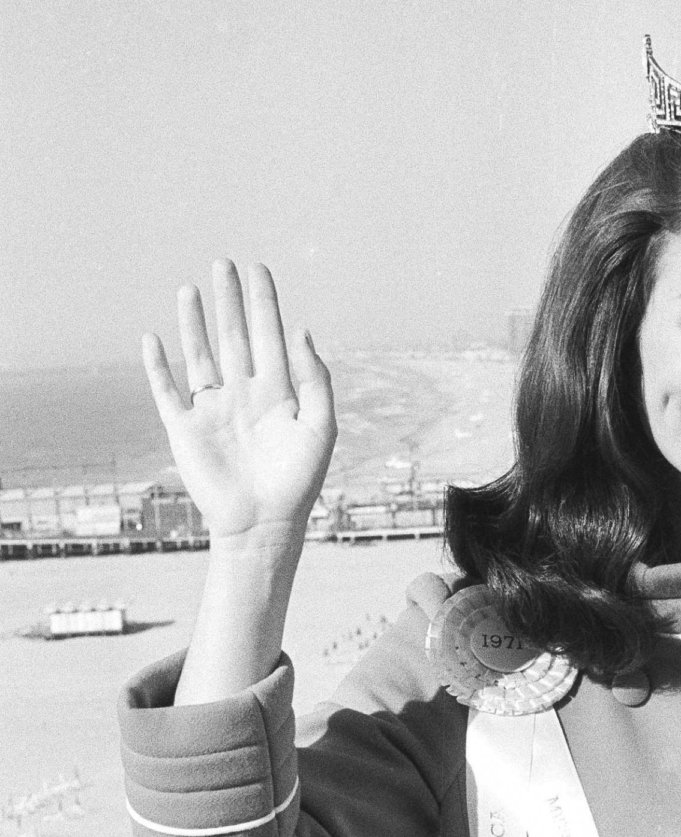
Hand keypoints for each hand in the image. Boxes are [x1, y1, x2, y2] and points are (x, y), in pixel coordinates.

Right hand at [142, 259, 336, 547]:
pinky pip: (167, 390)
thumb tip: (301, 330)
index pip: (268, 335)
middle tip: (224, 263)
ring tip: (190, 288)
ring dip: (193, 322)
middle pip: (232, 336)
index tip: (259, 269)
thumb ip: (314, 378)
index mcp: (278, 392)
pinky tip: (152, 338)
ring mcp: (213, 409)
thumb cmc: (299, 479)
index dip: (264, 303)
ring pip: (199, 354)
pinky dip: (157, 365)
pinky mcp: (185, 428)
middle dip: (229, 301)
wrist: (265, 522)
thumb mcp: (321, 426)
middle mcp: (243, 394)